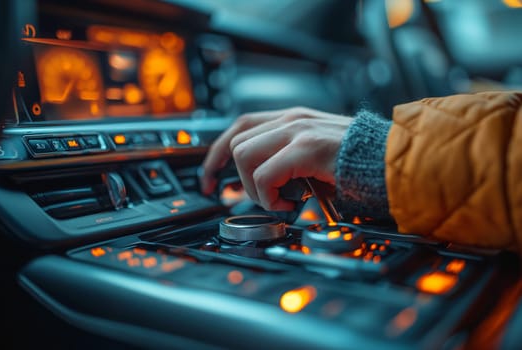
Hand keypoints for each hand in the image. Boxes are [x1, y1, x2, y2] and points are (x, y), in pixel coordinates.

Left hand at [200, 107, 352, 210]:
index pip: (240, 127)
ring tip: (276, 200)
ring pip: (245, 156)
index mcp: (293, 120)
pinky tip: (286, 204)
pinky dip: (268, 196)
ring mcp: (299, 131)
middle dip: (228, 174)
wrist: (395, 162)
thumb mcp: (315, 157)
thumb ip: (287, 161)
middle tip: (237, 197)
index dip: (217, 153)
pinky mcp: (307, 149)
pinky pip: (265, 175)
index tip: (209, 177)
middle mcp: (292, 120)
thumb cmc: (359, 165)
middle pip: (236, 141)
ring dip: (254, 188)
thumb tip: (259, 183)